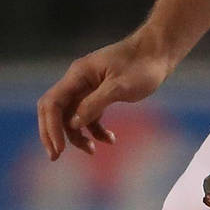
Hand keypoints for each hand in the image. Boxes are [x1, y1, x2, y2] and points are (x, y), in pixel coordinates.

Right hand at [36, 35, 172, 159]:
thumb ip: (94, 104)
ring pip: (72, 116)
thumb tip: (73, 124)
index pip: (52, 103)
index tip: (58, 149)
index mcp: (78, 75)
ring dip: (77, 136)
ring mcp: (88, 88)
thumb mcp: (120, 87)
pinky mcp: (100, 95)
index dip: (50, 127)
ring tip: (92, 151)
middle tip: (55, 156)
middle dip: (53, 134)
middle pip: (55, 111)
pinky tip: (110, 140)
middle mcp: (78, 81)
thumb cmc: (142, 65)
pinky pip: (90, 116)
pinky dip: (96, 130)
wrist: (159, 53)